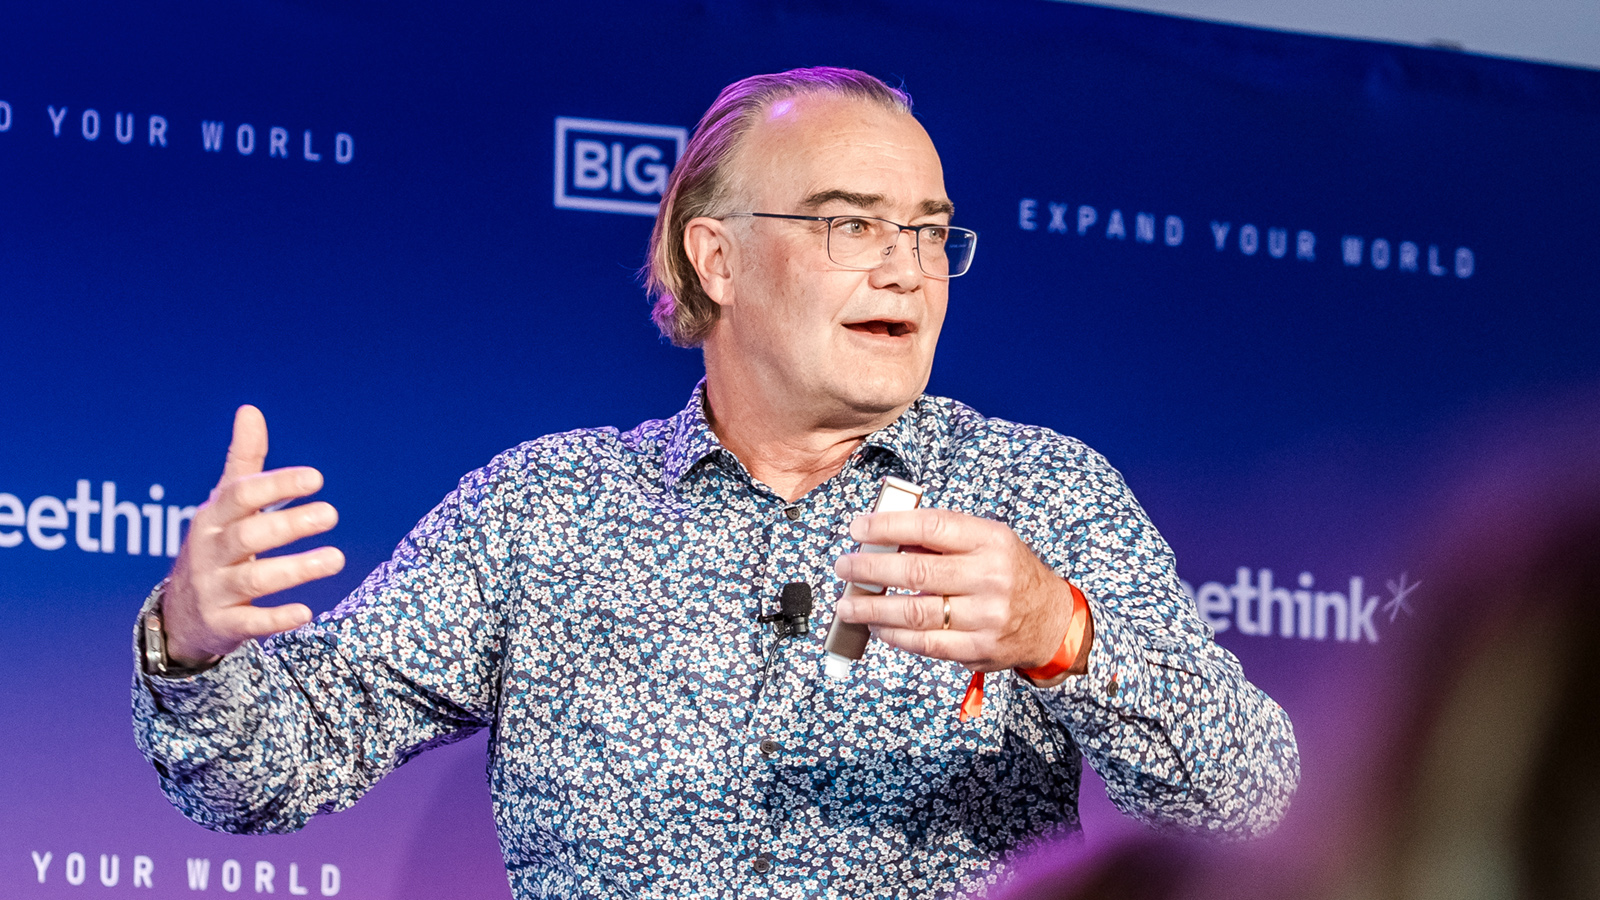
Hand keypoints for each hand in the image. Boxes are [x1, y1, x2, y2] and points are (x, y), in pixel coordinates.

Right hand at [160, 405, 344, 667]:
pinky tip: (306, 612)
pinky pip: (249, 623)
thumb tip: (251, 409)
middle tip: (331, 514)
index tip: (316, 478)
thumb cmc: (215, 547)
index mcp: (212, 518)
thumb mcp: (224, 505)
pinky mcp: (224, 625)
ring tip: (336, 558)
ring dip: (295, 569)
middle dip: (289, 524)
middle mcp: (209, 552)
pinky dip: (275, 618)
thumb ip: (244, 462)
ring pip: (252, 580)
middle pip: (248, 536)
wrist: (180, 615)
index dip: (277, 485)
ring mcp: (214, 590)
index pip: (241, 495)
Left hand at [832, 509, 1088, 682]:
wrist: (1051, 620)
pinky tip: (876, 627)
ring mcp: (986, 616)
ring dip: (872, 609)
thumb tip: (883, 539)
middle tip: (844, 567)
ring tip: (847, 604)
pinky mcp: (978, 649)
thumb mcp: (987, 542)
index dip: (888, 526)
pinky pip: (926, 644)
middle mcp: (990, 577)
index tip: (857, 528)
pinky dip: (894, 635)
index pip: (931, 526)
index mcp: (990, 540)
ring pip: (915, 612)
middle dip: (870, 569)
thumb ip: (942, 539)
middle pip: (916, 572)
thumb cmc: (1009, 573)